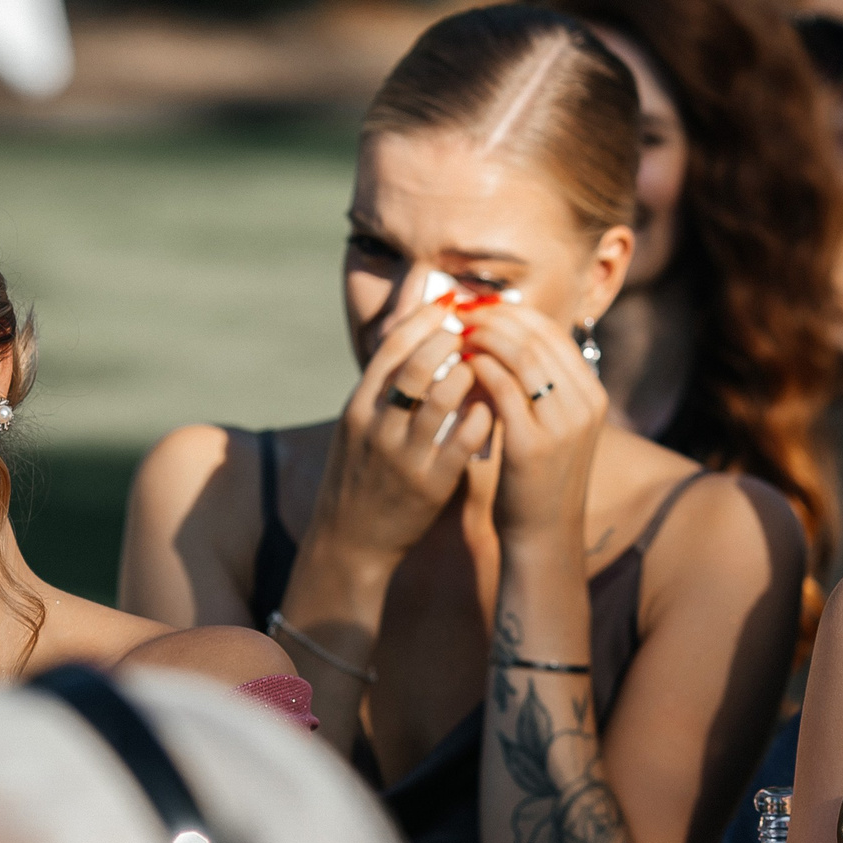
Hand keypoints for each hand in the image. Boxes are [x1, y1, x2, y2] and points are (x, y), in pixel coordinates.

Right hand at [305, 301, 492, 572]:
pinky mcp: (429, 484)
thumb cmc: (362, 477)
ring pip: (441, 399)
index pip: (389, 349)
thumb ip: (383, 393)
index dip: (421, 320)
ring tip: (485, 366)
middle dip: (449, 341)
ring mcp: (403, 456)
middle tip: (474, 330)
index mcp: (358, 408)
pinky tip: (491, 407)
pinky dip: (480, 417)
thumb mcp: (360, 430)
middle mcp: (377, 427)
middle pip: (415, 367)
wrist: (351, 541)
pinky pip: (462, 440)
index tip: (448, 302)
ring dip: (468, 375)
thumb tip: (417, 345)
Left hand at [458, 304, 608, 544]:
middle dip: (494, 319)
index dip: (513, 313)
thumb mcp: (552, 426)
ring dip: (483, 338)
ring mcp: (563, 424)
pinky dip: (479, 369)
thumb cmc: (538, 478)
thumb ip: (539, 386)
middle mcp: (584, 404)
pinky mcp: (533, 445)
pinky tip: (458, 365)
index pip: (552, 333)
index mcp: (592, 394)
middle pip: (537, 339)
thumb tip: (504, 339)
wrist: (544, 535)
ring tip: (454, 334)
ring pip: (521, 357)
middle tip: (460, 312)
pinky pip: (503, 389)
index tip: (479, 306)